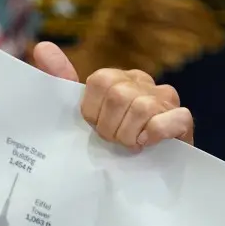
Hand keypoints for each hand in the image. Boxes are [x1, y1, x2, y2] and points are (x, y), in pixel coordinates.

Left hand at [31, 41, 194, 149]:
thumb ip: (62, 83)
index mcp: (117, 79)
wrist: (139, 178)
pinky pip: (174, 118)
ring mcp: (165, 100)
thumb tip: (41, 47)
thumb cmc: (107, 145)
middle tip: (112, 141)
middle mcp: (142, 83)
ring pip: (142, 108)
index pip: (100, 81)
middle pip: (119, 95)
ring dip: (129, 135)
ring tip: (129, 146)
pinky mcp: (183, 120)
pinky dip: (156, 133)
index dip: (92, 111)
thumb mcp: (81, 117)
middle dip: (110, 127)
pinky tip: (147, 144)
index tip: (93, 128)